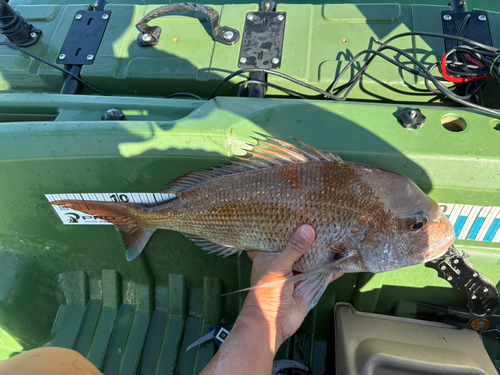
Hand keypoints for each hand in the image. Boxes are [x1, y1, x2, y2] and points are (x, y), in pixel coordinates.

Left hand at [241, 225, 342, 352]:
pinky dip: (333, 270)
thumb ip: (293, 249)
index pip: (277, 236)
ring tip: (336, 236)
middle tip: (324, 220)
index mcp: (269, 255)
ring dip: (323, 252)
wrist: (272, 324)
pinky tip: (343, 261)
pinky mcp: (308, 286)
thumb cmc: (266, 294)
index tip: (300, 211)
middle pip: (298, 247)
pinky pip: (322, 275)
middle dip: (309, 238)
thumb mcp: (278, 267)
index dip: (287, 225)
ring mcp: (296, 275)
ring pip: (312, 260)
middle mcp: (283, 263)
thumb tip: (307, 229)